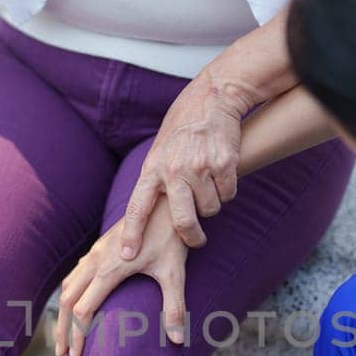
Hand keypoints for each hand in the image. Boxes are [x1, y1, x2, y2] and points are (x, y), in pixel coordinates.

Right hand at [55, 198, 188, 355]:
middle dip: (62, 329)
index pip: (83, 311)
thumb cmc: (170, 237)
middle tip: (62, 354)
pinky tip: (74, 304)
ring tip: (63, 335)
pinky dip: (69, 294)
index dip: (78, 336)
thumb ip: (174, 307)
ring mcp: (94, 253)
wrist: (165, 202)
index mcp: (108, 270)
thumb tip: (177, 340)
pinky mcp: (98, 248)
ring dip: (62, 313)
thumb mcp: (175, 273)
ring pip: (68, 286)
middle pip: (67, 301)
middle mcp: (95, 261)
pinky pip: (75, 274)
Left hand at [120, 78, 256, 256]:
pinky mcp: (224, 163)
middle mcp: (174, 169)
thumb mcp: (159, 153)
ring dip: (212, 204)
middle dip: (192, 236)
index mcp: (152, 169)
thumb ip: (156, 182)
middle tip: (196, 240)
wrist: (211, 100)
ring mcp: (200, 166)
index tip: (127, 255)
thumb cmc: (182, 132)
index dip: (132, 234)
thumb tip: (150, 218)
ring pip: (211, 209)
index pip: (137, 207)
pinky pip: (228, 194)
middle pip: (184, 220)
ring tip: (208, 184)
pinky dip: (227, 190)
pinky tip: (221, 173)